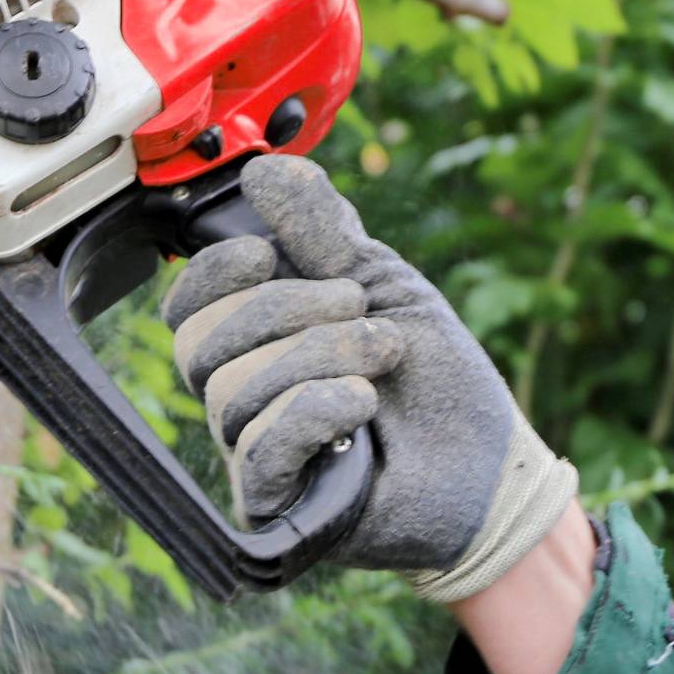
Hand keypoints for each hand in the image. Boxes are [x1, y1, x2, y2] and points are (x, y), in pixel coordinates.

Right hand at [161, 156, 576, 600]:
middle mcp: (242, 397)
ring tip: (385, 356)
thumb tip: (264, 170)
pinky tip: (363, 403)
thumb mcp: (381, 284)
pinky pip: (261, 446)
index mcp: (257, 343)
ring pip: (234, 391)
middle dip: (287, 309)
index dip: (211, 274)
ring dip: (321, 356)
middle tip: (360, 308)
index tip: (264, 252)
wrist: (487, 463)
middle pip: (202, 344)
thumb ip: (321, 232)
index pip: (186, 308)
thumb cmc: (434, 380)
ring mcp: (253, 454)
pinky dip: (314, 410)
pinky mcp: (277, 503)